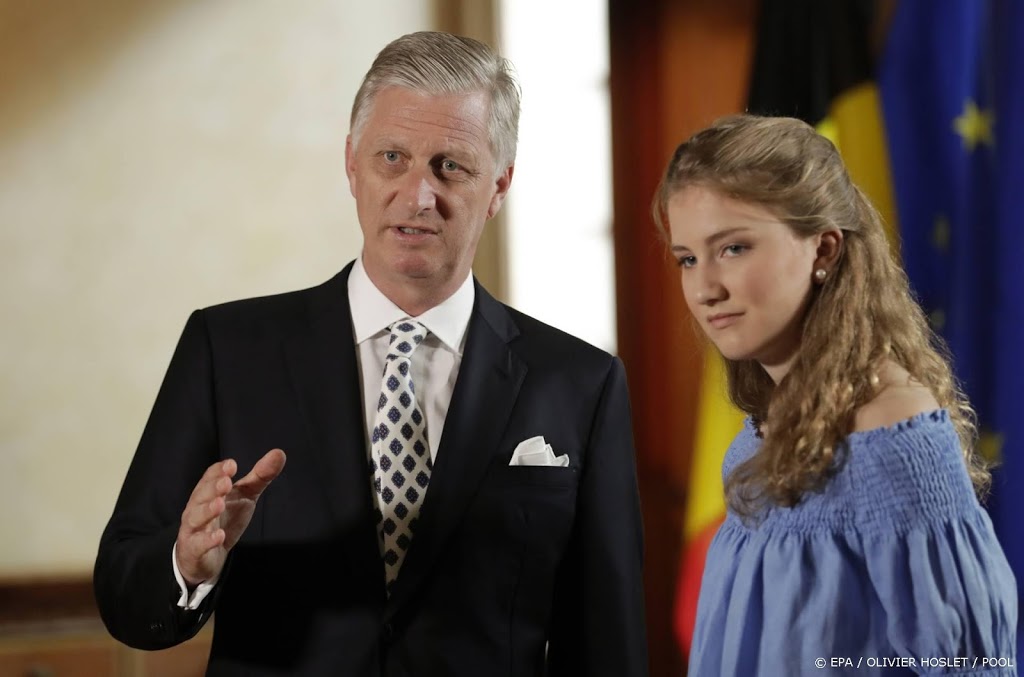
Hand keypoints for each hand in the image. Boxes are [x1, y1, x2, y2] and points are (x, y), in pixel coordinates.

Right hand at [174, 448, 286, 586]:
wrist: (208, 556)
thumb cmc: (226, 519)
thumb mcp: (246, 495)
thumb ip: (260, 475)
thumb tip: (280, 453)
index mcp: (210, 491)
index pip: (210, 477)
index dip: (219, 470)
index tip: (232, 465)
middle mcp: (198, 507)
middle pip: (201, 494)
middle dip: (212, 487)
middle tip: (226, 482)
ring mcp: (194, 529)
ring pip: (195, 517)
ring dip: (207, 510)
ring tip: (220, 504)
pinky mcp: (195, 549)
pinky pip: (198, 544)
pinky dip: (207, 540)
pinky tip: (219, 536)